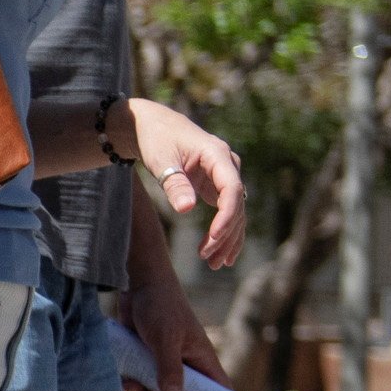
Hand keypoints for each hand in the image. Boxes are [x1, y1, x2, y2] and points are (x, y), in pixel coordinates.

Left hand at [118, 268, 223, 390]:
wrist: (136, 286)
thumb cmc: (160, 306)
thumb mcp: (166, 338)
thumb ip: (169, 368)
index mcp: (202, 360)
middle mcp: (186, 365)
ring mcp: (163, 363)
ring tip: (131, 386)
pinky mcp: (144, 359)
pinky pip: (141, 383)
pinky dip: (133, 386)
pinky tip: (124, 381)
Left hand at [121, 98, 242, 268]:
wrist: (153, 126)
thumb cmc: (156, 139)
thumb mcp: (161, 160)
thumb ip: (175, 184)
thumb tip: (187, 209)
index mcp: (218, 155)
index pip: (232, 190)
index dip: (226, 216)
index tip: (214, 238)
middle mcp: (228, 166)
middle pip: (236, 205)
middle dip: (225, 234)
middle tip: (209, 259)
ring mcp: (225, 176)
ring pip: (235, 212)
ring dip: (228, 238)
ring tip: (216, 264)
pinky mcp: (217, 185)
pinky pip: (227, 211)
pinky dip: (224, 231)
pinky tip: (220, 254)